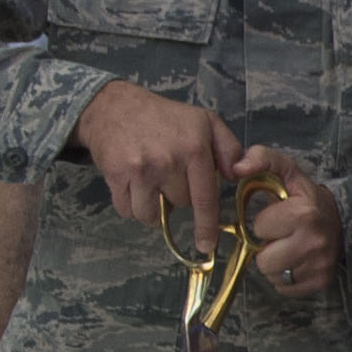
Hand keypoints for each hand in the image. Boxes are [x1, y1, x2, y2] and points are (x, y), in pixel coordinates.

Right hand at [74, 80, 243, 240]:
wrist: (115, 107)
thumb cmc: (166, 117)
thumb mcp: (206, 122)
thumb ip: (229, 148)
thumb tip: (236, 176)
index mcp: (194, 149)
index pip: (205, 198)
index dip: (206, 226)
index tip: (206, 245)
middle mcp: (168, 161)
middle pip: (180, 206)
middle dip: (178, 197)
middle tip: (170, 176)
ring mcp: (141, 170)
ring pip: (151, 214)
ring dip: (153, 208)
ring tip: (152, 185)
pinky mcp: (116, 175)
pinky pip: (127, 210)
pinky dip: (131, 206)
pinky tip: (134, 187)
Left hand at [233, 145, 342, 297]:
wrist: (344, 220)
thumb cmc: (305, 197)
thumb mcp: (286, 170)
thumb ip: (261, 158)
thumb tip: (237, 168)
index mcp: (304, 213)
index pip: (259, 228)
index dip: (264, 223)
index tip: (279, 217)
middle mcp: (314, 242)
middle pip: (264, 260)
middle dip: (267, 247)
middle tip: (281, 236)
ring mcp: (319, 266)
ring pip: (273, 276)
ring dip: (274, 263)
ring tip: (287, 248)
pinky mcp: (320, 282)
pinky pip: (284, 288)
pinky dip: (285, 277)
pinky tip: (295, 261)